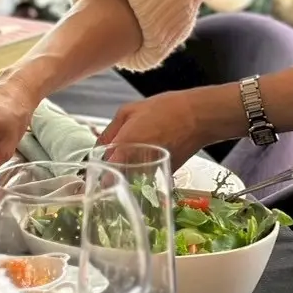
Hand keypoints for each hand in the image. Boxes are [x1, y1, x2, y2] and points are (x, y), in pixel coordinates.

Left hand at [96, 89, 212, 171]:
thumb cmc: (164, 109)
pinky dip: (144, 173)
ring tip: (131, 160)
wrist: (198, 117)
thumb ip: (109, 132)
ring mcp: (152, 173)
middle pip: (116, 182)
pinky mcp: (165, 176)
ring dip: (127, 176)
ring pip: (132, 182)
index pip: (102, 176)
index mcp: (123, 148)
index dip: (96, 178)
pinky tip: (147, 158)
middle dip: (111, 177)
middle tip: (110, 166)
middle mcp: (136, 164)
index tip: (94, 173)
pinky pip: (147, 179)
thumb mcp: (128, 111)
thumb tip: (99, 147)